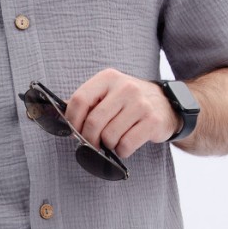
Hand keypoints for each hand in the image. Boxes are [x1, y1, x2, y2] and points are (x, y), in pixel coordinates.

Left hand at [64, 68, 181, 159]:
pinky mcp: (152, 121)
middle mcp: (125, 87)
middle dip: (88, 139)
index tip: (73, 131)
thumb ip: (88, 102)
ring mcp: (141, 104)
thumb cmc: (130, 102)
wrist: (168, 104)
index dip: (72, 120)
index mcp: (109, 78)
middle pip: (93, 122)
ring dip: (108, 145)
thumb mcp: (109, 93)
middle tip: (91, 143)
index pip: (80, 100)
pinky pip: (126, 145)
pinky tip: (126, 144)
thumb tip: (59, 116)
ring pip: (109, 136)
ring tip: (114, 140)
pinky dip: (122, 151)